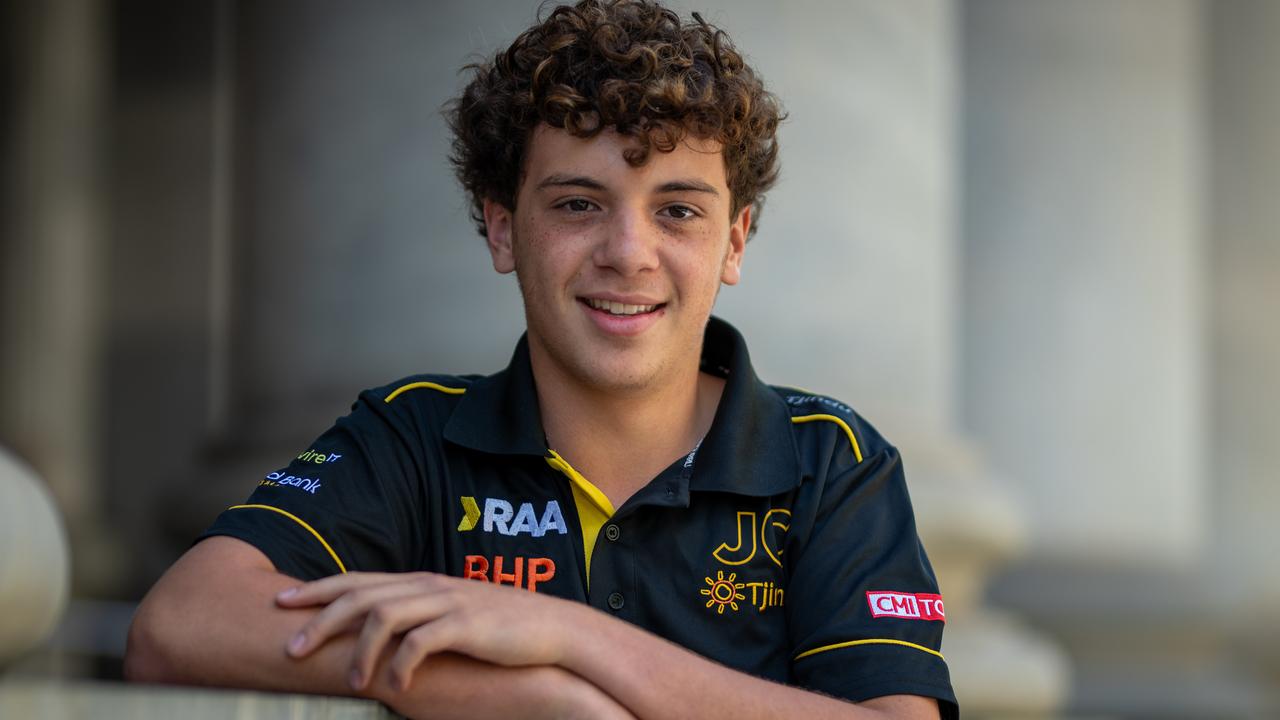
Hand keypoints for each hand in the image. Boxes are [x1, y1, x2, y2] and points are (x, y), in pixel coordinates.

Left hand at [276, 571, 580, 691]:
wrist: (551, 628)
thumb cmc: (499, 628)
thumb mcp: (450, 614)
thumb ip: (416, 617)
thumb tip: (377, 635)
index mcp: (419, 582)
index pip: (357, 580)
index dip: (317, 589)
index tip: (280, 602)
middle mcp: (427, 586)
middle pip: (359, 594)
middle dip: (319, 620)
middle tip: (289, 649)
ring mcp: (446, 603)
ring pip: (383, 616)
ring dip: (358, 650)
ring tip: (350, 683)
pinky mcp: (465, 625)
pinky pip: (421, 642)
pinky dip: (402, 665)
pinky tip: (397, 687)